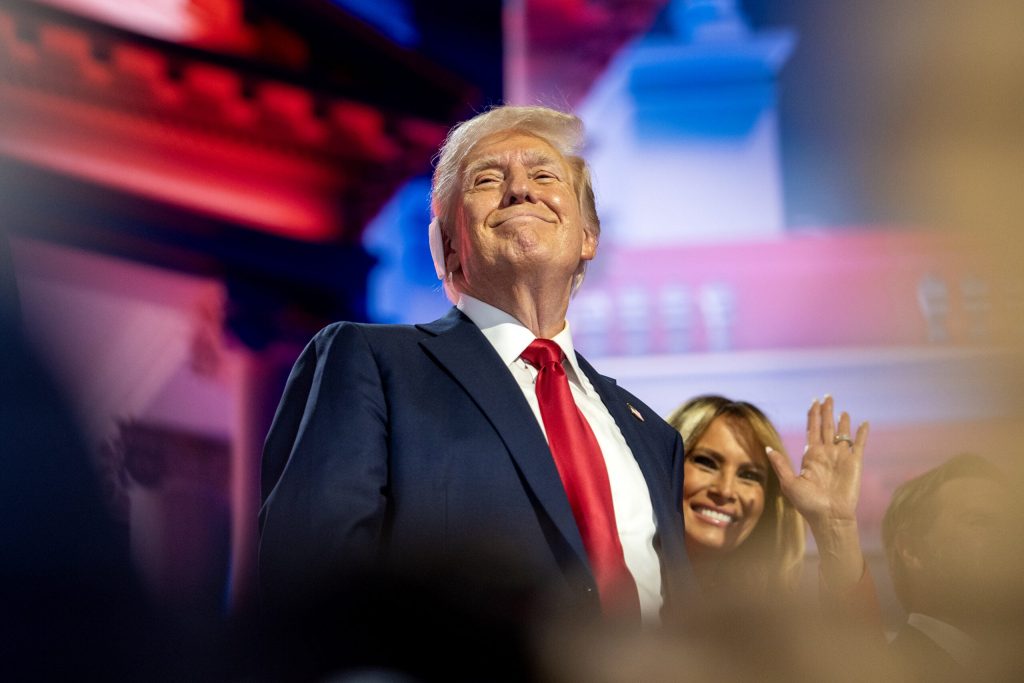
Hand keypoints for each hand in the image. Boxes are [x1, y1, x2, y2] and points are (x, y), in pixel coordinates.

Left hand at [765, 395, 868, 527]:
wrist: (830, 517)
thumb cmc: (808, 504)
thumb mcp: (789, 483)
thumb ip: (780, 464)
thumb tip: (767, 447)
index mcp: (811, 457)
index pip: (812, 430)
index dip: (812, 416)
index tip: (812, 402)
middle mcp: (826, 454)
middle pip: (826, 427)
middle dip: (826, 411)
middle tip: (827, 396)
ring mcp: (841, 457)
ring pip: (842, 433)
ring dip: (842, 421)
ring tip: (841, 409)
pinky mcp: (855, 462)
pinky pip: (859, 444)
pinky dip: (862, 433)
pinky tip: (864, 423)